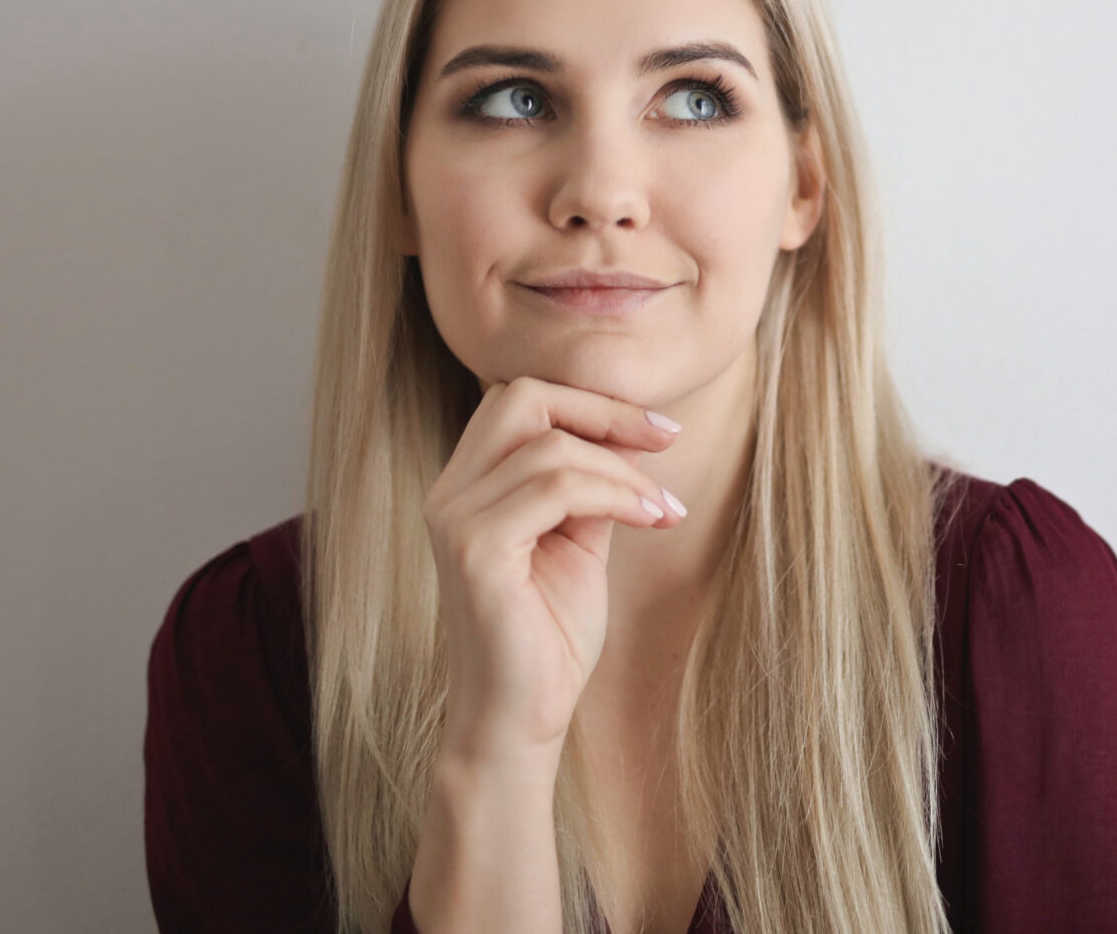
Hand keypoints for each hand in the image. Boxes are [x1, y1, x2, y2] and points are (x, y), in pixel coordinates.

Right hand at [423, 376, 682, 775]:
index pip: (521, 401)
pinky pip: (554, 489)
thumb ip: (591, 487)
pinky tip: (649, 520)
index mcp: (468, 486)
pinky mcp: (475, 550)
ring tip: (664, 509)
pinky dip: (614, 495)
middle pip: (522, 398)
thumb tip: (634, 435)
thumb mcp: (579, 543)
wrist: (520, 720)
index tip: (662, 432)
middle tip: (666, 442)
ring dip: (625, 471)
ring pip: (551, 448)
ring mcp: (455, 520)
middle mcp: (449, 493)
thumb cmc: (549, 638)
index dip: (592, 403)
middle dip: (604, 411)